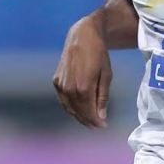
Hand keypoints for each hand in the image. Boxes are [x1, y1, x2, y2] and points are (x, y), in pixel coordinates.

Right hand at [52, 13, 112, 127]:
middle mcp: (69, 88)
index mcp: (83, 87)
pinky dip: (70, 107)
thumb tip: (102, 117)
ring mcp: (61, 85)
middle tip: (97, 126)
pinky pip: (63, 100)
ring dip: (79, 116)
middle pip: (79, 111)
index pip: (89, 111)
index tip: (103, 126)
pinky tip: (78, 110)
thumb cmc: (98, 54)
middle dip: (88, 120)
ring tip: (89, 121)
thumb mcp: (107, 75)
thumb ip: (103, 97)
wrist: (82, 37)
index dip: (96, 121)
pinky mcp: (56, 81)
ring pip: (69, 107)